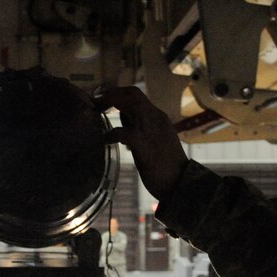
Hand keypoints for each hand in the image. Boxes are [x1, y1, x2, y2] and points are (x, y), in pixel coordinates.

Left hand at [96, 87, 188, 201]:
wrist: (181, 183)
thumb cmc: (167, 166)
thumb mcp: (155, 139)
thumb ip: (141, 127)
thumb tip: (123, 118)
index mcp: (158, 117)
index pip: (137, 95)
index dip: (117, 94)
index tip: (103, 100)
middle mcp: (155, 118)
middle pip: (132, 93)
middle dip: (110, 94)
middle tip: (95, 103)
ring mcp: (150, 129)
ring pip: (129, 102)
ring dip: (109, 104)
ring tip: (95, 112)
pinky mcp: (143, 144)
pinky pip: (122, 131)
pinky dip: (110, 134)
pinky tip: (105, 140)